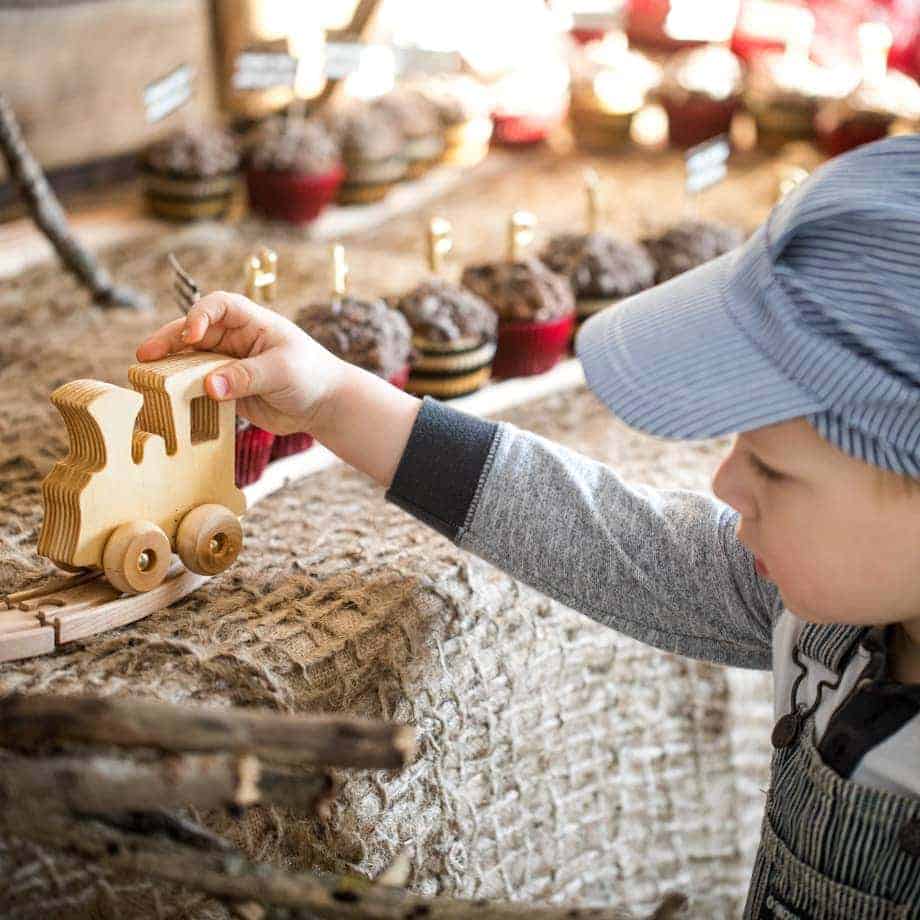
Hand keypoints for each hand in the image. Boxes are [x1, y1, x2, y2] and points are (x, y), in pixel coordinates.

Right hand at [136, 292, 345, 435]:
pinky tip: (166, 400)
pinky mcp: (226, 389)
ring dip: (170, 368)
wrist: (324, 404)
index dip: (200, 316)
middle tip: (145, 356)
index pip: (218, 306)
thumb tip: (209, 387)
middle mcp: (235, 339)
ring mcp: (228, 364)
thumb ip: (245, 377)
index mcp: (252, 321)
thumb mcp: (281, 372)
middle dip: (169, 341)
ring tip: (145, 378)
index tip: (192, 335)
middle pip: (194, 333)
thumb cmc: (311, 375)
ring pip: (191, 361)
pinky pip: (198, 387)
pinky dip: (182, 393)